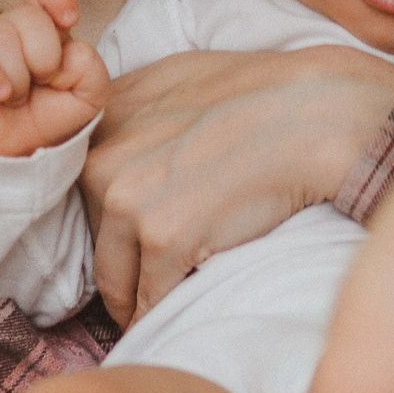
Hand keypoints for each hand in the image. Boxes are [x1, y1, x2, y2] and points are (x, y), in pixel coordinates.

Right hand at [0, 0, 111, 157]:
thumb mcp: (89, 95)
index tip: (69, 19)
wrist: (18, 148)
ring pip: (4, 37)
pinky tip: (1, 96)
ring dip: (19, 80)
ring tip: (17, 96)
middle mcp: (13, 25)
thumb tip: (68, 54)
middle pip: (32, 17)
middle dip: (45, 60)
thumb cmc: (50, 113)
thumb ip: (92, 69)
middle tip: (40, 83)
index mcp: (46, 24)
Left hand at [82, 46, 393, 325]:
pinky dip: (159, 316)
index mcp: (101, 120)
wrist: (317, 115)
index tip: (124, 242)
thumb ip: (134, 108)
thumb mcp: (180, 76)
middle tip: (151, 277)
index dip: (102, 220)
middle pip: (93, 237)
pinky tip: (176, 315)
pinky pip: (146, 301)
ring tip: (156, 310)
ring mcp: (128, 201)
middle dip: (121, 261)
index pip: (77, 190)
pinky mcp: (162, 240)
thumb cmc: (261, 93)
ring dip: (134, 301)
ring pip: (113, 279)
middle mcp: (102, 159)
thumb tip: (111, 140)